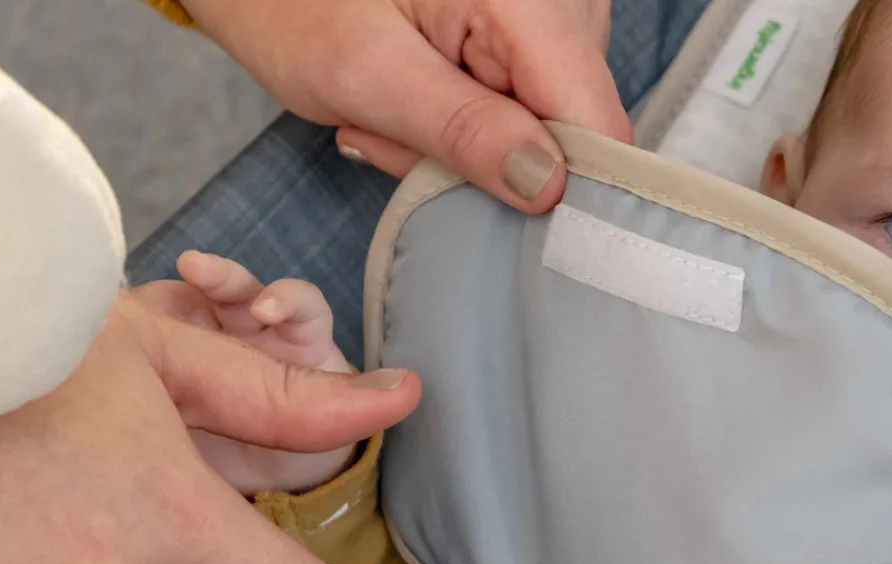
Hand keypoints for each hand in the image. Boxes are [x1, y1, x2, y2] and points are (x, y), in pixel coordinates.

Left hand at [183, 0, 630, 210]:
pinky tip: (419, 95)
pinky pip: (526, 103)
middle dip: (492, 160)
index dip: (561, 186)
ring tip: (400, 109)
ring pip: (546, 124)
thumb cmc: (297, 6)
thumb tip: (546, 186)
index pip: (594, 120)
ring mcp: (555, 8)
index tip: (497, 214)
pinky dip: (470, 119)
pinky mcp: (537, 26)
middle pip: (571, 127)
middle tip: (403, 134)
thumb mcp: (368, 75)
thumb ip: (462, 130)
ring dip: (474, 143)